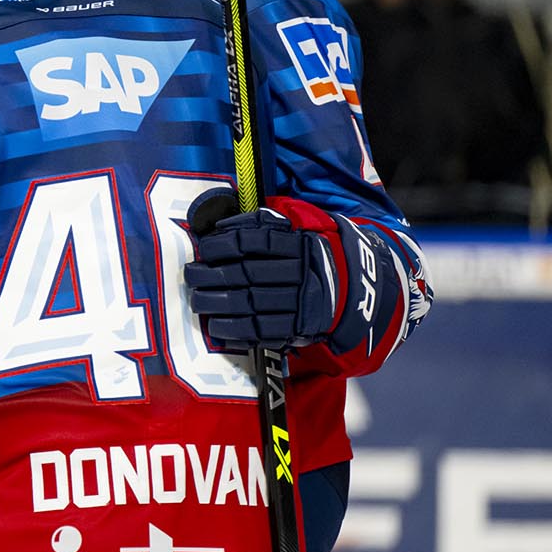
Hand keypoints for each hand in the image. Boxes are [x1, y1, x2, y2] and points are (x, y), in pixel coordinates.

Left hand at [184, 194, 385, 351]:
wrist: (361, 287)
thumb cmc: (318, 251)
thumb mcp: (305, 225)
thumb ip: (269, 220)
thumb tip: (226, 222)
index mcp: (300, 242)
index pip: (256, 240)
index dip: (225, 243)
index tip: (204, 246)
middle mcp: (302, 271)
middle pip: (248, 273)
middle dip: (213, 275)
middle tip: (190, 275)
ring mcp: (302, 301)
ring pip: (253, 302)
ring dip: (219, 303)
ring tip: (197, 300)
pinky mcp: (301, 327)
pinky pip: (265, 330)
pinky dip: (237, 330)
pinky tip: (217, 326)